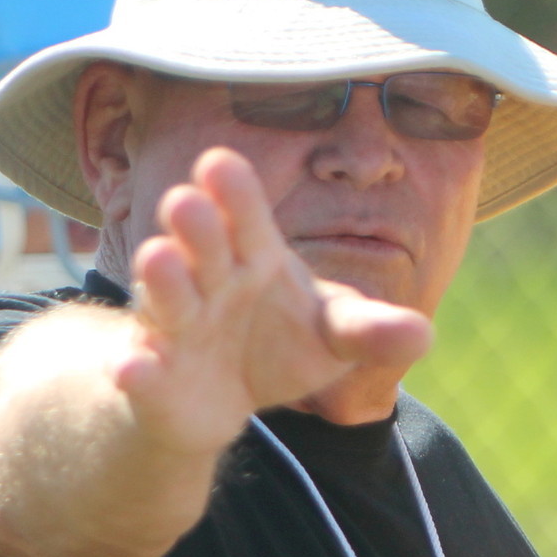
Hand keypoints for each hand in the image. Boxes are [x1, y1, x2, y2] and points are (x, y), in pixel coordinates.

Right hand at [121, 147, 431, 452]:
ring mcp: (175, 327)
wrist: (225, 394)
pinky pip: (141, 371)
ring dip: (162, 281)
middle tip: (186, 200)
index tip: (221, 161)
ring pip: (166, 300)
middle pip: (201, 248)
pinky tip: (133, 370)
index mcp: (253, 257)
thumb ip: (370, 330)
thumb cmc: (281, 340)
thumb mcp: (333, 332)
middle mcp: (207, 282)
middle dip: (194, 226)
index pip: (246, 219)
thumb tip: (424, 336)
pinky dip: (136, 370)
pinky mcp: (153, 377)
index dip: (234, 194)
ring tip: (157, 258)